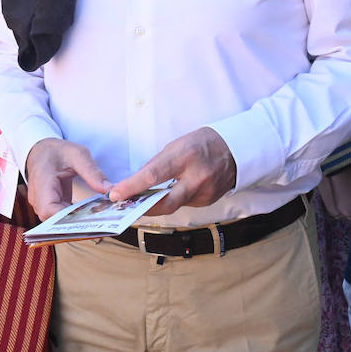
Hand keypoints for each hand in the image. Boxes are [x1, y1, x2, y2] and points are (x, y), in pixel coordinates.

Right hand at [25, 138, 110, 219]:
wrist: (41, 150)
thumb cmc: (56, 151)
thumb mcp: (77, 155)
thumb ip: (92, 172)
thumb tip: (110, 190)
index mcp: (42, 182)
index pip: (49, 209)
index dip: (66, 219)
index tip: (89, 219)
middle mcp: (38, 198)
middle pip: (53, 221)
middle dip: (75, 224)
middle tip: (99, 222)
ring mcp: (42, 204)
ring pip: (56, 222)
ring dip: (76, 222)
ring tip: (97, 220)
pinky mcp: (49, 206)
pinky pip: (60, 217)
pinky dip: (74, 218)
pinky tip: (90, 215)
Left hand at [109, 127, 235, 217]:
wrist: (234, 149)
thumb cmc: (201, 143)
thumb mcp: (176, 146)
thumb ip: (157, 165)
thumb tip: (136, 182)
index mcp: (185, 157)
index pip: (153, 176)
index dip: (132, 187)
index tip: (116, 194)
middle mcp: (196, 177)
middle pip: (165, 203)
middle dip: (143, 208)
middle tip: (126, 207)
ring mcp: (205, 191)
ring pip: (174, 205)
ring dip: (158, 204)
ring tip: (144, 199)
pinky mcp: (209, 201)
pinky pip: (185, 204)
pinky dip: (175, 200)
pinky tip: (173, 193)